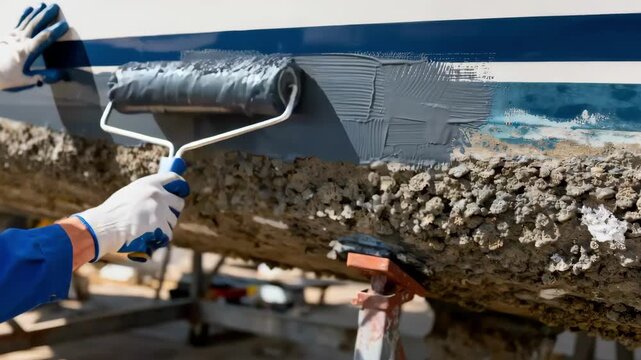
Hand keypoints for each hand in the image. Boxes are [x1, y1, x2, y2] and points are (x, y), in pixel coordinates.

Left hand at [0, 3, 68, 90]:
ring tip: (44, 5)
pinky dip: (24, 15)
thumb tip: (60, 74)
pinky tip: (29, 9)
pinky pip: (18, 22)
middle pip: (35, 24)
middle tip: (55, 6)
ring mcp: (13, 36)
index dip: (55, 30)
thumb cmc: (5, 78)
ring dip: (37, 12)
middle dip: (46, 15)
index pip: (44, 38)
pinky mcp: (8, 36)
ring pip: (27, 21)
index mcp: (26, 51)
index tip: (65, 25)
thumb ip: (42, 77)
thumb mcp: (25, 81)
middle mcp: (20, 40)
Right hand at [74, 172, 189, 261]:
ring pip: (173, 220)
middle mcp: (157, 194)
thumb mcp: (130, 193)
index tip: (182, 191)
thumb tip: (161, 196)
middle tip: (163, 216)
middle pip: (179, 202)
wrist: (105, 225)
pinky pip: (167, 234)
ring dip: (164, 226)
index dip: (180, 186)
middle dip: (173, 210)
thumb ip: (146, 193)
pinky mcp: (160, 225)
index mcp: (149, 183)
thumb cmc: (112, 212)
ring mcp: (160, 210)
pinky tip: (149, 237)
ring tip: (148, 228)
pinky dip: (160, 238)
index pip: (174, 178)